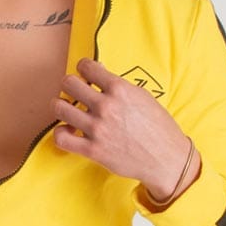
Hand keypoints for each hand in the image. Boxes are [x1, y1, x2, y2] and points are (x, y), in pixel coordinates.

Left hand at [52, 57, 199, 201]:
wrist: (165, 158)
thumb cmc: (158, 127)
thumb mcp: (142, 97)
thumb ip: (119, 86)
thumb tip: (98, 73)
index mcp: (120, 89)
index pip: (86, 67)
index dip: (83, 69)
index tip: (85, 75)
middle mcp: (106, 107)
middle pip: (68, 83)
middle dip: (70, 84)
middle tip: (74, 91)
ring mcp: (97, 129)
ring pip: (60, 108)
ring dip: (61, 106)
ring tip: (67, 109)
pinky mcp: (92, 150)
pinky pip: (61, 137)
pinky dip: (60, 132)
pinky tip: (68, 130)